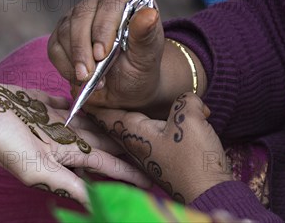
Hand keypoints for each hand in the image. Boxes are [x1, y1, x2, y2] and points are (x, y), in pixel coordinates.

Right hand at [0, 85, 151, 205]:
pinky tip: (99, 98)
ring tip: (133, 120)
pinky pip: (72, 102)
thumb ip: (70, 185)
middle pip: (105, 144)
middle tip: (153, 145)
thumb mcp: (39, 171)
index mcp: (69, 156)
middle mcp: (67, 140)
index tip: (152, 179)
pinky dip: (86, 102)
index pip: (108, 166)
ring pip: (93, 122)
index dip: (129, 172)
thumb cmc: (5, 146)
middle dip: (126, 147)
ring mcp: (57, 120)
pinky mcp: (47, 102)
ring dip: (110, 123)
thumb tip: (98, 204)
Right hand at [48, 0, 166, 110]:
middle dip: (83, 48)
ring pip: (66, 30)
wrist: (127, 87)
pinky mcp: (64, 32)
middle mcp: (102, 1)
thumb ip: (146, 35)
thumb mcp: (147, 55)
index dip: (103, 28)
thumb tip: (149, 14)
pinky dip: (64, 65)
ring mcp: (81, 15)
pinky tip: (79, 77)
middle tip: (88, 74)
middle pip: (82, 15)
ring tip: (88, 79)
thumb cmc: (140, 68)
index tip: (102, 55)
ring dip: (74, 59)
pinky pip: (55, 45)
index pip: (110, 2)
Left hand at [86, 92, 232, 202]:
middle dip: (102, 111)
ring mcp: (147, 155)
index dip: (91, 102)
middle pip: (113, 123)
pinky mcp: (161, 161)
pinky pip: (148, 139)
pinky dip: (148, 128)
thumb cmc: (194, 159)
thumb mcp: (190, 119)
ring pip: (131, 132)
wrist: (209, 191)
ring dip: (125, 119)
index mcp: (133, 132)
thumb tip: (188, 99)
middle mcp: (135, 145)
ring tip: (116, 106)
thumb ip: (185, 101)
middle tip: (89, 96)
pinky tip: (157, 123)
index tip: (75, 92)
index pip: (105, 114)